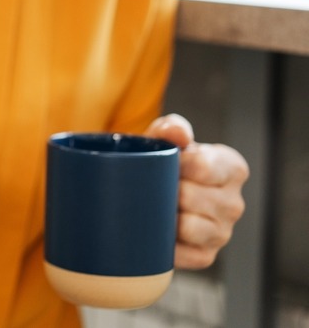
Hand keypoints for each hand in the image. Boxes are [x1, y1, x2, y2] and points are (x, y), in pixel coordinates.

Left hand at [144, 114, 249, 268]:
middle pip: (191, 197)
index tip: (161, 164)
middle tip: (150, 187)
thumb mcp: (166, 136)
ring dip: (164, 217)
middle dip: (165, 191)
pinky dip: (164, 244)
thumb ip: (172, 128)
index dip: (175, 165)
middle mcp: (234, 203)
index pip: (204, 167)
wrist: (152, 191)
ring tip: (151, 206)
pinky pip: (182, 254)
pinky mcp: (206, 256)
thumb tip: (178, 135)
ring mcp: (223, 232)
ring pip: (188, 228)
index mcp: (232, 168)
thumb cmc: (164, 159)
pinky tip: (156, 232)